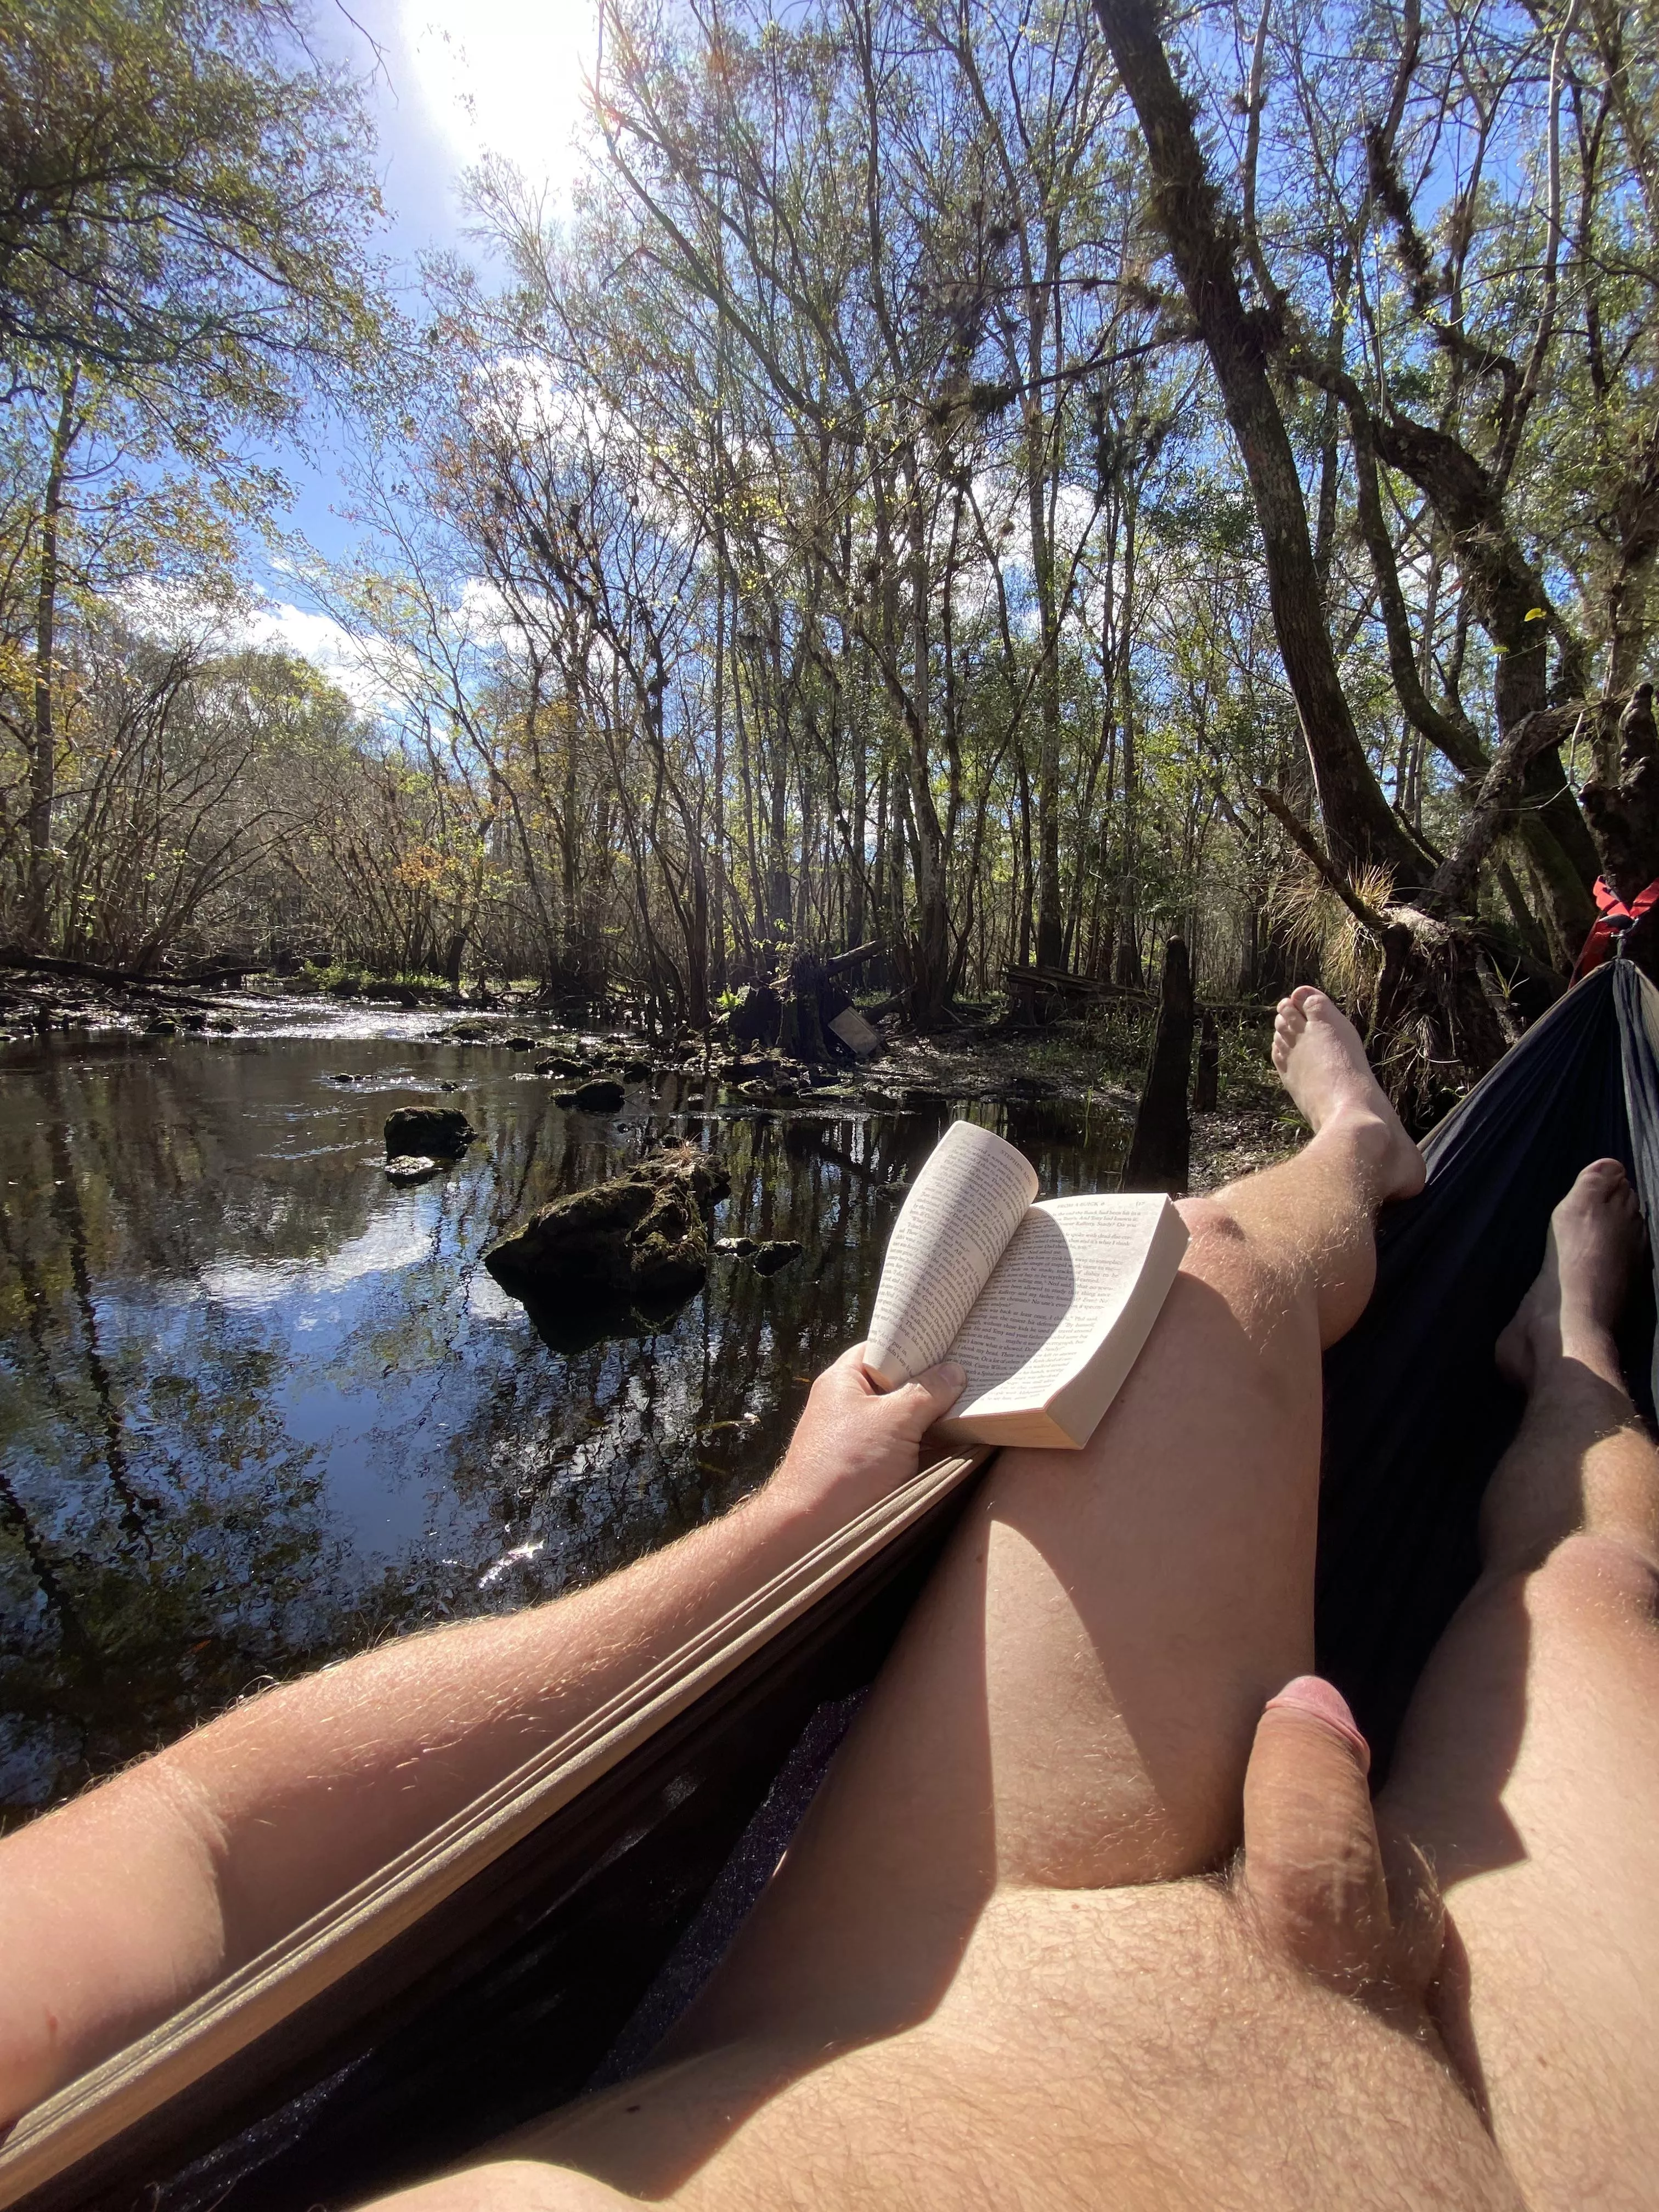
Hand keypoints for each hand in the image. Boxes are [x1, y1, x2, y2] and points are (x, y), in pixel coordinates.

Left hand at [770, 1342, 966, 1529]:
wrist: (814, 1529)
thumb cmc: (846, 1467)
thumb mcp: (894, 1420)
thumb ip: (926, 1392)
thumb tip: (956, 1371)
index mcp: (844, 1380)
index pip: (882, 1346)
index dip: (914, 1340)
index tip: (950, 1337)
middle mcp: (850, 1403)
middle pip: (898, 1381)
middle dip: (933, 1378)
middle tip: (974, 1367)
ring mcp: (862, 1436)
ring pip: (905, 1414)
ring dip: (935, 1412)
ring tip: (976, 1397)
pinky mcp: (873, 1465)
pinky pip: (907, 1442)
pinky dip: (930, 1439)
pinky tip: (961, 1434)